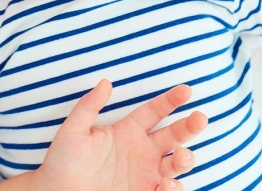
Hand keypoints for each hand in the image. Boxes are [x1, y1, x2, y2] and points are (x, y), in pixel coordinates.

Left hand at [33, 81, 207, 190]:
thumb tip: (105, 82)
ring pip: (177, 164)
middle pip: (174, 135)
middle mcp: (141, 151)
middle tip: (200, 118)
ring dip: (186, 158)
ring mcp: (145, 174)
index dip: (170, 101)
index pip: (154, 112)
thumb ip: (88, 107)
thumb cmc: (61, 162)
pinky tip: (165, 183)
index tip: (186, 90)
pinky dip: (173, 188)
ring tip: (181, 156)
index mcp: (127, 131)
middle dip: (190, 126)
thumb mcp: (72, 131)